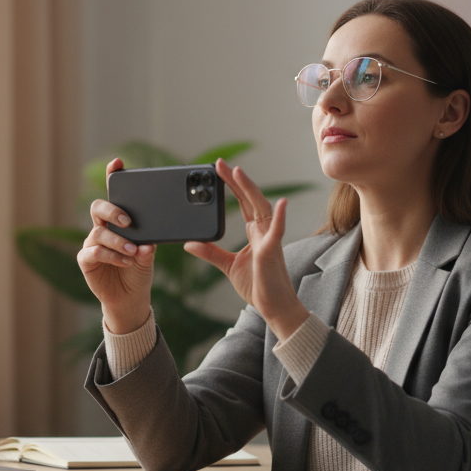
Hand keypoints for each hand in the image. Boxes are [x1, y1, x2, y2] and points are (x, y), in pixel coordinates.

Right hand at [77, 158, 155, 333]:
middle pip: (99, 207)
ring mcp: (93, 242)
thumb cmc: (138, 270)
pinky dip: (112, 256)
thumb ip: (149, 247)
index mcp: (118, 220)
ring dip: (118, 241)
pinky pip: (95, 252)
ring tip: (134, 251)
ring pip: (99, 232)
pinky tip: (126, 261)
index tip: (117, 163)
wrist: (131, 297)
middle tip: (128, 221)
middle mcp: (103, 227)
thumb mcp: (148, 256)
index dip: (112, 176)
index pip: (114, 194)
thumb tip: (150, 242)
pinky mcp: (86, 259)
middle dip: (113, 210)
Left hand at [184, 160, 309, 340]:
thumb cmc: (258, 286)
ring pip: (261, 208)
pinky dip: (280, 217)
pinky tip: (281, 203)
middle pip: (250, 199)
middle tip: (221, 164)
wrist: (274, 307)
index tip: (218, 171)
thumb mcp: (228, 266)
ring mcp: (270, 239)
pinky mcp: (273, 252)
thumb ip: (211, 253)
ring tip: (239, 172)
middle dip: (236, 181)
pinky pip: (277, 232)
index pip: (242, 203)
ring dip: (251, 189)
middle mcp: (264, 231)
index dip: (232, 186)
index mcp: (255, 233)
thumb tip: (189, 243)